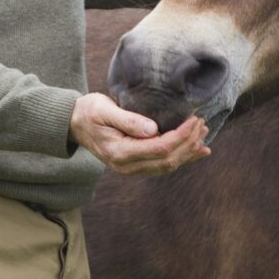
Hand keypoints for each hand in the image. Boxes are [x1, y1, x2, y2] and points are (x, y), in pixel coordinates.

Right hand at [69, 93, 210, 174]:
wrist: (74, 124)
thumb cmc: (89, 112)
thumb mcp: (105, 110)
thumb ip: (128, 120)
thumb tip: (153, 129)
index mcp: (121, 152)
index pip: (160, 148)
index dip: (181, 136)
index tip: (194, 119)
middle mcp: (127, 166)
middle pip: (168, 159)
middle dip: (189, 142)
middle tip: (202, 123)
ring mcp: (131, 168)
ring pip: (168, 165)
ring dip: (188, 150)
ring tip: (203, 134)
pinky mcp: (135, 164)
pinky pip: (163, 164)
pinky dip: (182, 157)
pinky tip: (198, 151)